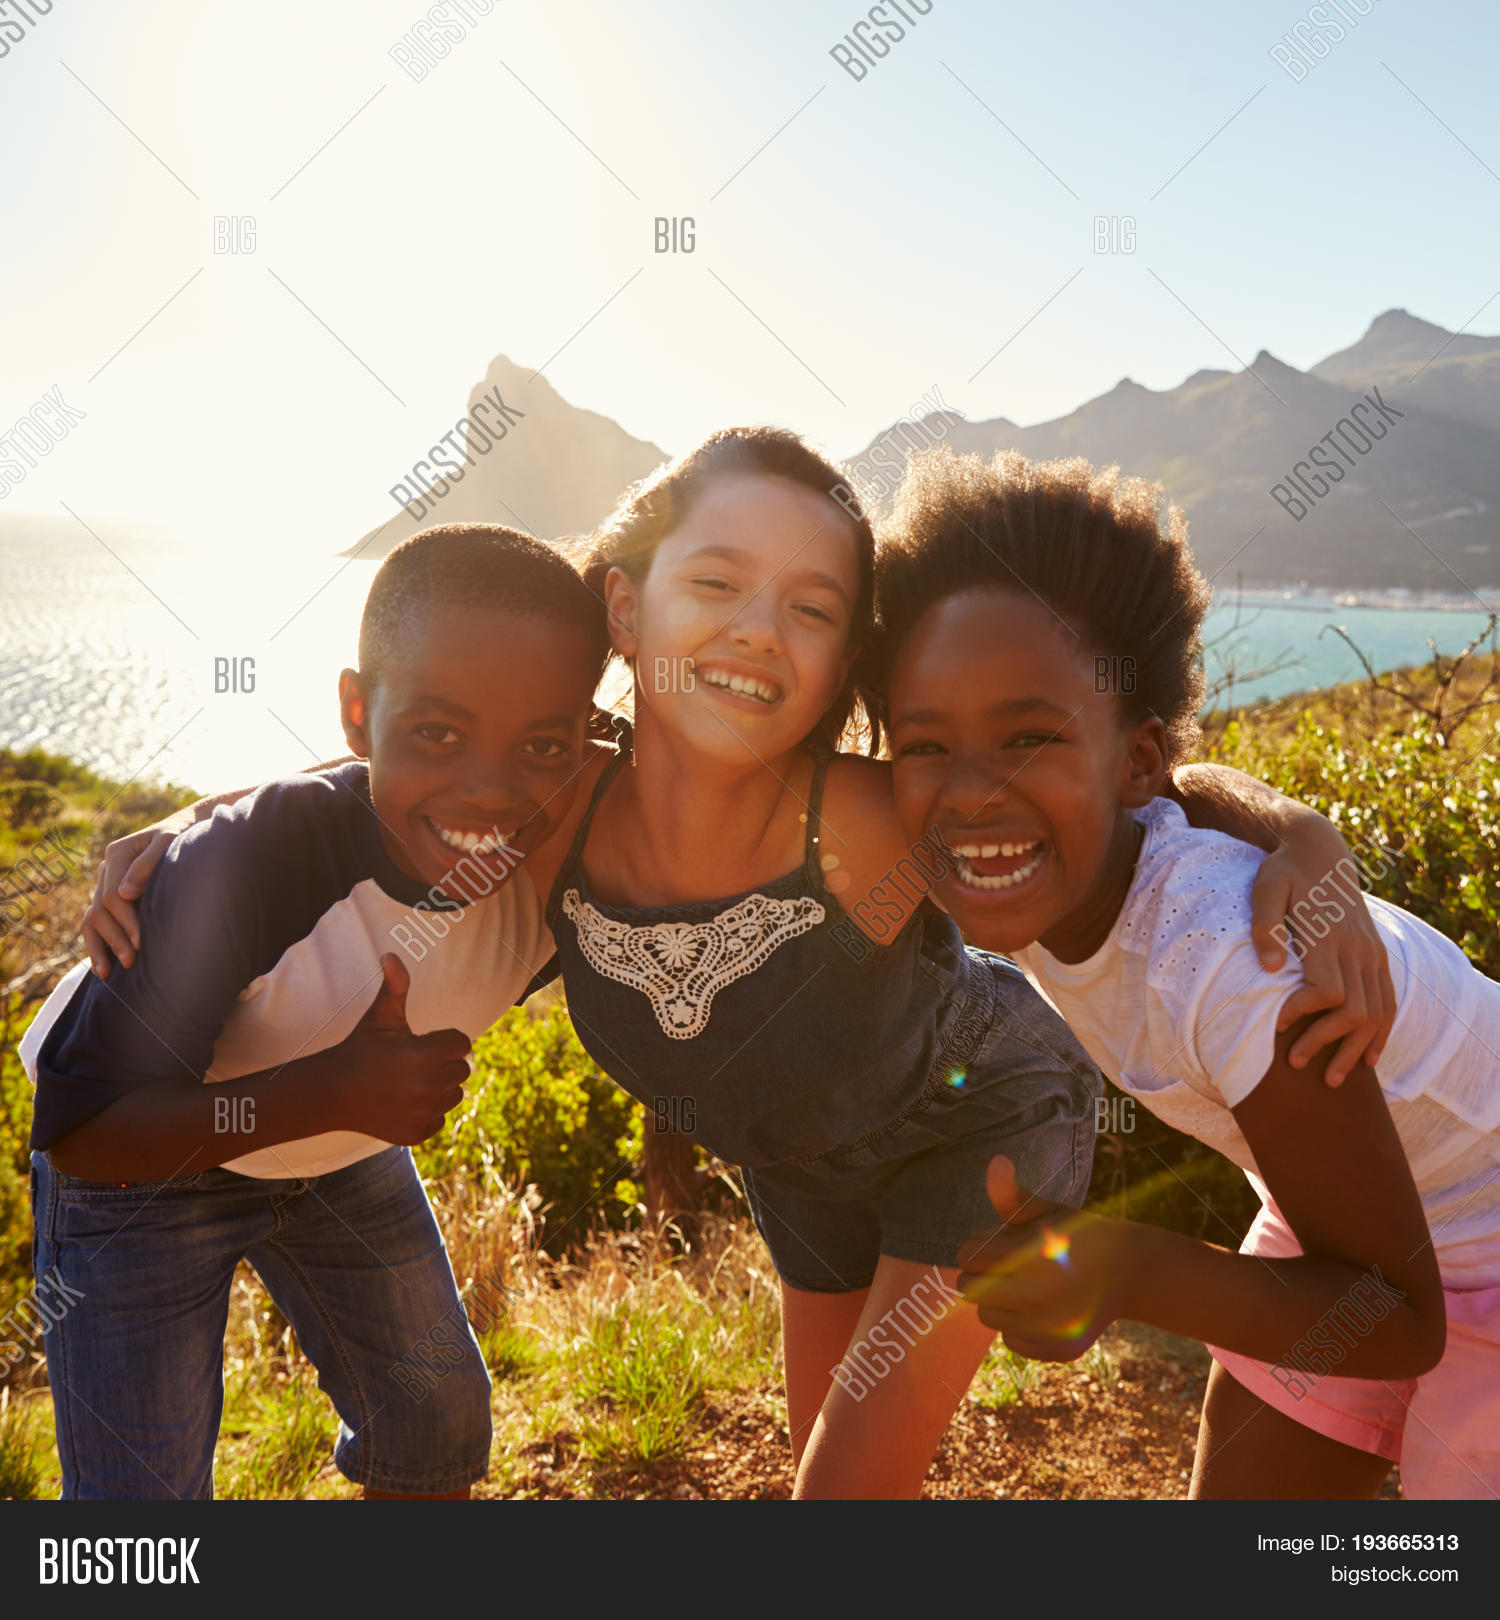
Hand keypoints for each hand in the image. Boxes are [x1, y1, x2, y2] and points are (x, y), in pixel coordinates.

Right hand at [82, 823, 182, 976]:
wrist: (188, 828)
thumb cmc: (183, 835)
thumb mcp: (169, 842)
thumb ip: (148, 863)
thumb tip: (125, 893)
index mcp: (117, 853)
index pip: (112, 896)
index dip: (125, 921)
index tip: (140, 942)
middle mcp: (107, 868)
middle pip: (101, 910)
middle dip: (115, 938)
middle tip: (131, 962)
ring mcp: (107, 881)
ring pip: (93, 918)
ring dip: (100, 946)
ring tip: (109, 973)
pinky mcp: (112, 894)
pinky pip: (97, 920)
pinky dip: (98, 942)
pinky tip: (103, 966)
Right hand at [332, 954, 472, 1145]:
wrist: (332, 1093)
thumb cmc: (360, 1049)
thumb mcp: (379, 1017)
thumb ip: (395, 986)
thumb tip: (392, 954)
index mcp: (423, 1055)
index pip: (462, 1043)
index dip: (443, 1040)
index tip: (422, 1042)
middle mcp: (427, 1087)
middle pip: (461, 1070)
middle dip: (442, 1063)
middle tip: (413, 1063)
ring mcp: (422, 1113)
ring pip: (454, 1094)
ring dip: (439, 1087)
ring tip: (409, 1082)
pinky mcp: (416, 1134)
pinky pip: (440, 1118)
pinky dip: (427, 1112)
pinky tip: (403, 1103)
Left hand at [956, 1157, 1128, 1361]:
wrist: (1129, 1271)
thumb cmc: (1079, 1234)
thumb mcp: (1047, 1210)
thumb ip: (1012, 1196)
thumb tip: (994, 1162)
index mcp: (1029, 1255)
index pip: (967, 1257)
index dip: (978, 1248)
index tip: (997, 1246)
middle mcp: (1036, 1295)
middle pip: (970, 1290)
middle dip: (982, 1276)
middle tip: (1008, 1267)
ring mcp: (1047, 1327)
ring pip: (988, 1318)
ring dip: (998, 1303)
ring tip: (1026, 1287)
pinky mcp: (1057, 1349)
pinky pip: (1012, 1341)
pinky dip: (1020, 1327)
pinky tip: (1043, 1309)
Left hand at [1249, 840, 1395, 1084]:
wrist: (1320, 851)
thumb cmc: (1284, 871)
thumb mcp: (1265, 889)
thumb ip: (1266, 927)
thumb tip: (1270, 968)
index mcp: (1329, 937)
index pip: (1328, 992)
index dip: (1304, 1015)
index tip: (1278, 1026)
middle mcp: (1358, 949)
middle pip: (1354, 1010)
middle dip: (1327, 1043)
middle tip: (1297, 1065)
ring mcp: (1372, 953)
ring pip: (1377, 1012)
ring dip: (1357, 1048)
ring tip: (1333, 1077)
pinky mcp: (1378, 955)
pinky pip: (1388, 1000)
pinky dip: (1382, 1032)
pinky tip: (1370, 1058)